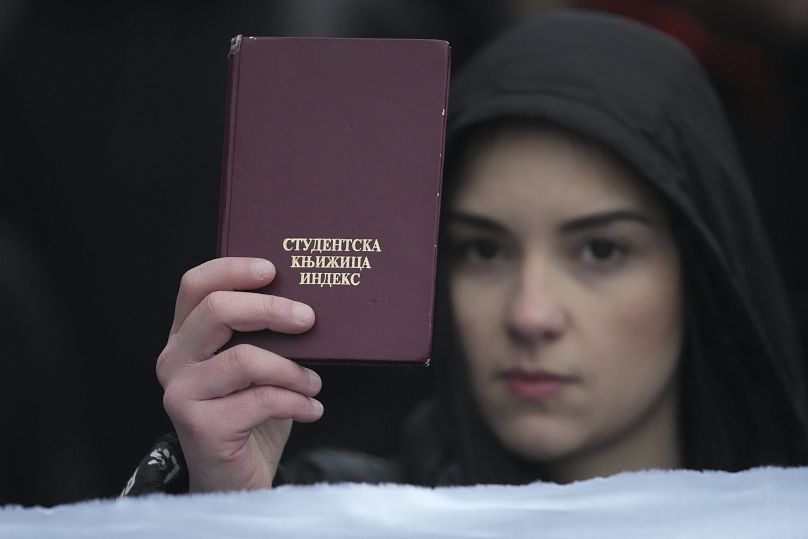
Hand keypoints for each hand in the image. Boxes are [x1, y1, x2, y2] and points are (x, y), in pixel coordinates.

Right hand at [157, 257, 321, 491]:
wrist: (237, 479)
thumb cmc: (252, 413)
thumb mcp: (258, 365)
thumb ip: (265, 335)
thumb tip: (309, 303)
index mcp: (186, 335)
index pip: (195, 285)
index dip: (233, 270)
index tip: (273, 270)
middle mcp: (175, 359)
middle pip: (216, 310)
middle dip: (270, 309)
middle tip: (308, 319)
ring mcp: (181, 393)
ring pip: (243, 359)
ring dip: (291, 368)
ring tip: (314, 383)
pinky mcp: (200, 427)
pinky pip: (259, 400)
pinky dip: (296, 402)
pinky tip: (312, 408)